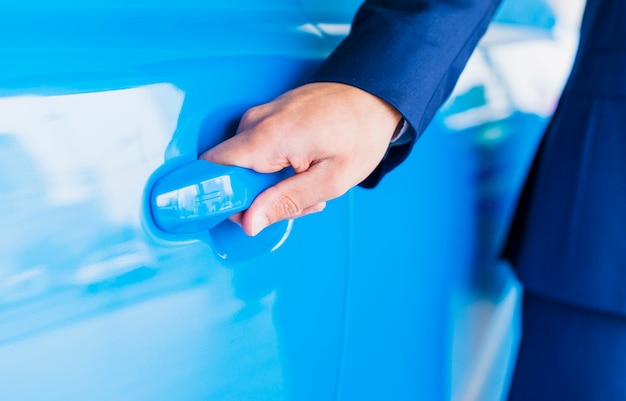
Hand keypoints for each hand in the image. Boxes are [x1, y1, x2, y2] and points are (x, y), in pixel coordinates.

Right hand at [200, 82, 400, 235]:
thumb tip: (249, 223)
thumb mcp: (331, 180)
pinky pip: (258, 153)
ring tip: (310, 182)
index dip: (224, 198)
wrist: (374, 95)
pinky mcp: (267, 119)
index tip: (251, 214)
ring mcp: (260, 118)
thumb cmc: (360, 133)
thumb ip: (286, 202)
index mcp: (266, 137)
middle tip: (300, 201)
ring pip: (247, 168)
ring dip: (274, 186)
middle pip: (232, 174)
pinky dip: (277, 169)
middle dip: (260, 199)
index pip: (211, 170)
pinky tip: (305, 169)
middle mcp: (255, 123)